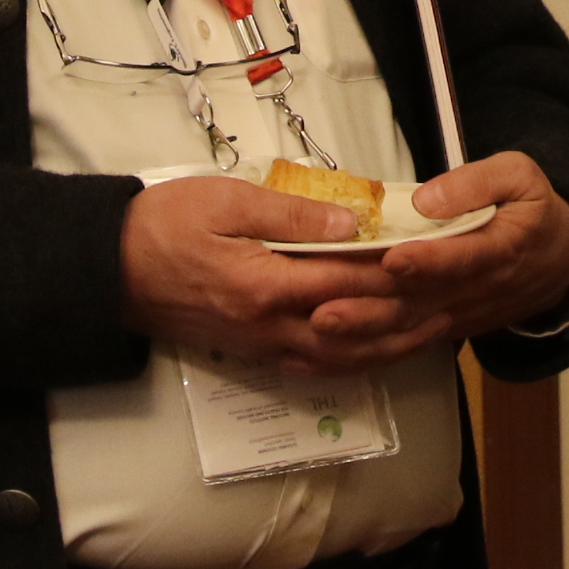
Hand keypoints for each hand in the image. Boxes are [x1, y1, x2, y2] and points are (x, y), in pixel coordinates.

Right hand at [119, 174, 433, 372]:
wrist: (110, 270)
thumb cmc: (165, 225)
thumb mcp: (227, 201)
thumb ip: (292, 214)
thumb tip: (352, 223)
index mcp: (267, 284)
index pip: (352, 279)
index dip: (400, 268)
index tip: (441, 253)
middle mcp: (271, 326)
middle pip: (357, 327)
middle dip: (410, 314)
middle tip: (457, 297)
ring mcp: (262, 346)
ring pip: (342, 356)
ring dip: (391, 347)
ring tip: (435, 330)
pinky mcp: (253, 353)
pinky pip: (316, 366)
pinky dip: (354, 361)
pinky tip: (377, 351)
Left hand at [329, 151, 568, 347]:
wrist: (559, 262)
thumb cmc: (532, 210)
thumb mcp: (521, 176)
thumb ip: (477, 182)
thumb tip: (428, 199)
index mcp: (500, 249)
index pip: (462, 259)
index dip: (429, 262)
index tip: (393, 259)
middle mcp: (476, 292)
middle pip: (421, 302)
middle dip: (371, 306)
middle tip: (325, 305)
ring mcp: (457, 316)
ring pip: (407, 330)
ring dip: (362, 334)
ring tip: (319, 328)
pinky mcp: (444, 330)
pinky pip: (403, 347)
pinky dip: (365, 354)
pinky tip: (327, 353)